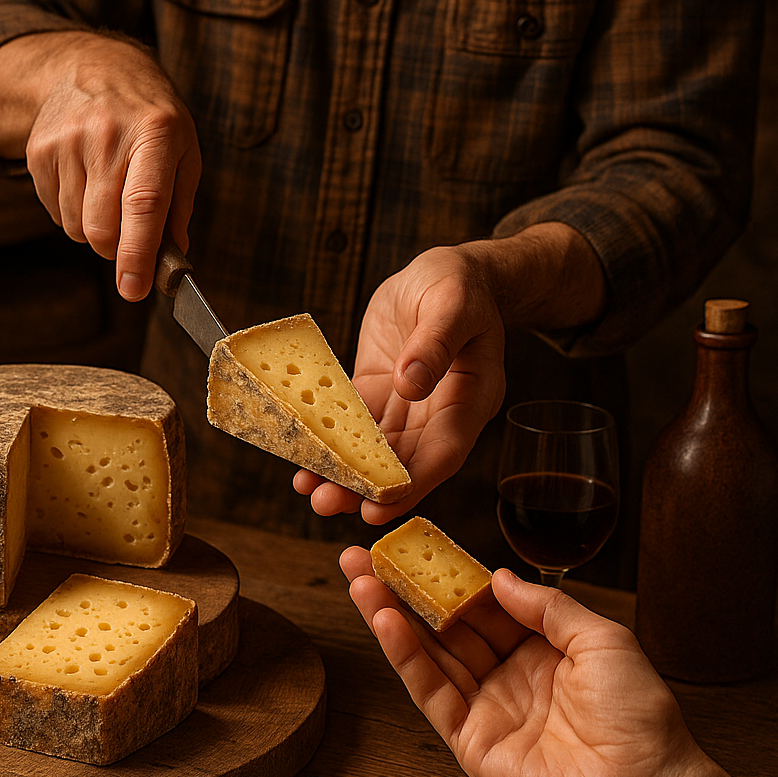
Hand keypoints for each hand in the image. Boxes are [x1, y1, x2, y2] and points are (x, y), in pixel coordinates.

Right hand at [0, 31, 200, 299]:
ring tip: (107, 192)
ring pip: (76, 226)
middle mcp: (107, 135)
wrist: (93, 69)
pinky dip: (73, 212)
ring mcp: (67, 141)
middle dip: (116, 249)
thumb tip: (171, 259)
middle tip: (129, 240)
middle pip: (102, 225)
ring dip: (94, 229)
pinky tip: (85, 181)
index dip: (138, 252)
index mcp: (155, 133)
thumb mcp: (183, 150)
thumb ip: (179, 206)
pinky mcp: (39, 151)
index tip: (135, 288)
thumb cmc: (150, 117)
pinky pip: (55, 212)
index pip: (144, 203)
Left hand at [294, 245, 506, 523]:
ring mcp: (408, 404)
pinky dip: (332, 439)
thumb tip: (411, 384)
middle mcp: (439, 411)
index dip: (414, 482)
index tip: (380, 504)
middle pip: (406, 461)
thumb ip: (435, 344)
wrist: (444, 271)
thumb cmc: (460, 285)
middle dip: (369, 488)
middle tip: (329, 505)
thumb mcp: (453, 304)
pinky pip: (354, 421)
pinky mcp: (379, 390)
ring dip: (346, 472)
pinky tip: (306, 457)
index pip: (444, 450)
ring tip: (312, 493)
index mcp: (471, 396)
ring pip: (376, 449)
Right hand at [341, 550, 704, 776]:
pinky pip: (431, 694)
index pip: (481, 605)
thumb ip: (547, 606)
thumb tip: (498, 578)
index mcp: (539, 650)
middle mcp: (506, 677)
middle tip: (361, 556)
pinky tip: (384, 620)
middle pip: (444, 626)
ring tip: (357, 577)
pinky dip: (405, 657)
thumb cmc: (638, 714)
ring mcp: (485, 711)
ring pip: (428, 655)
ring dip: (389, 615)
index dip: (448, 576)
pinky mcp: (470, 745)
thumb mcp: (601, 639)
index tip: (415, 546)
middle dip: (403, 590)